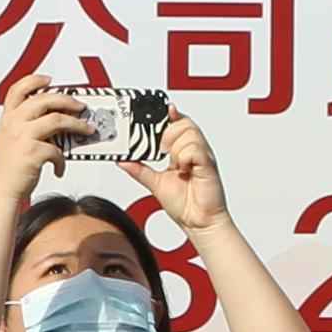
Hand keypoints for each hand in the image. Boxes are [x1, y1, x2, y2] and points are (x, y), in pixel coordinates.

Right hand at [0, 84, 94, 199]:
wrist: (0, 192)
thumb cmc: (7, 170)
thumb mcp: (10, 141)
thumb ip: (26, 127)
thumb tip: (54, 120)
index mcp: (7, 119)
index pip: (18, 89)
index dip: (35, 80)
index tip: (50, 80)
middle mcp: (13, 124)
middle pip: (45, 99)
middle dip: (68, 100)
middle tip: (81, 106)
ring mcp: (22, 137)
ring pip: (57, 119)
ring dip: (77, 124)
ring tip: (86, 129)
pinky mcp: (32, 152)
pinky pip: (57, 150)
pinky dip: (62, 159)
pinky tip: (60, 167)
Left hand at [128, 112, 229, 234]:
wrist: (199, 223)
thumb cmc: (185, 204)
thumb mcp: (154, 183)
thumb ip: (139, 169)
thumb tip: (123, 160)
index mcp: (183, 152)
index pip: (178, 123)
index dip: (170, 114)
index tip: (162, 108)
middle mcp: (195, 151)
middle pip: (184, 123)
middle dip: (168, 132)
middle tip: (161, 150)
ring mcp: (202, 157)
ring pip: (189, 133)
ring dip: (176, 147)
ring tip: (174, 164)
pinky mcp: (208, 165)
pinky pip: (195, 149)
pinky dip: (184, 157)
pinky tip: (183, 169)